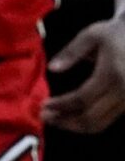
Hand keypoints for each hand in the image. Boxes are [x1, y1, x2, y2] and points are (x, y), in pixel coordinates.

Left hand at [45, 15, 124, 132]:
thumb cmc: (115, 34)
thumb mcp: (91, 36)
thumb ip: (71, 52)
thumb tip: (52, 68)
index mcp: (111, 74)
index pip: (82, 98)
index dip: (61, 105)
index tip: (43, 106)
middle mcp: (123, 92)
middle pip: (92, 117)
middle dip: (65, 121)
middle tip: (45, 117)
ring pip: (101, 124)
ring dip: (76, 126)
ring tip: (55, 120)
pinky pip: (108, 120)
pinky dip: (88, 123)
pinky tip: (72, 117)